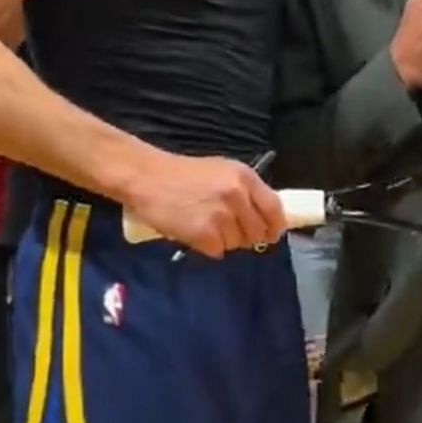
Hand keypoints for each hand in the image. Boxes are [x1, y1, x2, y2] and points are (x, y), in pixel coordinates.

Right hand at [119, 153, 286, 258]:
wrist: (146, 177)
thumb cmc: (182, 174)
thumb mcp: (222, 172)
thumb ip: (244, 190)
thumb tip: (262, 215)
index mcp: (246, 178)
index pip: (274, 209)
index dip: (275, 226)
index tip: (271, 234)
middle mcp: (238, 196)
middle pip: (258, 232)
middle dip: (246, 236)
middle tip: (228, 230)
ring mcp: (222, 216)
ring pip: (237, 244)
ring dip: (224, 241)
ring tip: (205, 226)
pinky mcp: (205, 234)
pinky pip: (217, 251)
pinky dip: (207, 247)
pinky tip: (194, 233)